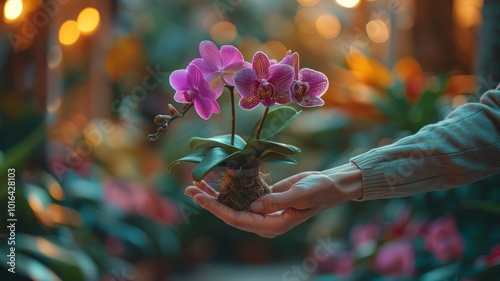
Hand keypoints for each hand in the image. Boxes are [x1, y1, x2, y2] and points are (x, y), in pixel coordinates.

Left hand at [184, 163, 362, 237]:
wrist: (330, 185)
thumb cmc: (319, 190)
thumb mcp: (300, 195)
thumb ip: (277, 201)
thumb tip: (253, 206)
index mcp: (272, 225)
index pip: (238, 219)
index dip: (217, 209)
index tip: (200, 198)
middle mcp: (264, 221)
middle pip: (229, 212)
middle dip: (209, 201)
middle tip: (189, 188)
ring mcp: (263, 210)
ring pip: (233, 203)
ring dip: (215, 193)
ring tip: (195, 182)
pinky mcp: (264, 199)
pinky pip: (242, 194)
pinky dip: (228, 186)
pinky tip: (215, 177)